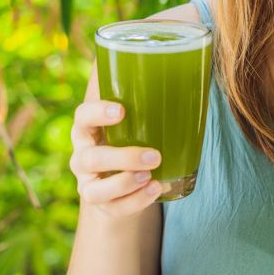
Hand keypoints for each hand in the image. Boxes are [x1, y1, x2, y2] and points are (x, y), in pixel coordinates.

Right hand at [70, 100, 163, 217]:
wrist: (124, 178)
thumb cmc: (134, 136)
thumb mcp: (137, 117)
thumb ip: (149, 97)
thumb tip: (191, 65)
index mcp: (88, 129)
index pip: (82, 117)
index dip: (97, 113)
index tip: (122, 110)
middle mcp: (82, 156)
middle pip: (89, 157)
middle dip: (122, 157)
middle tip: (154, 155)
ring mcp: (88, 183)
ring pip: (94, 189)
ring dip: (125, 183)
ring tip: (151, 175)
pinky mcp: (101, 206)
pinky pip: (112, 208)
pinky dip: (135, 202)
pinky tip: (156, 190)